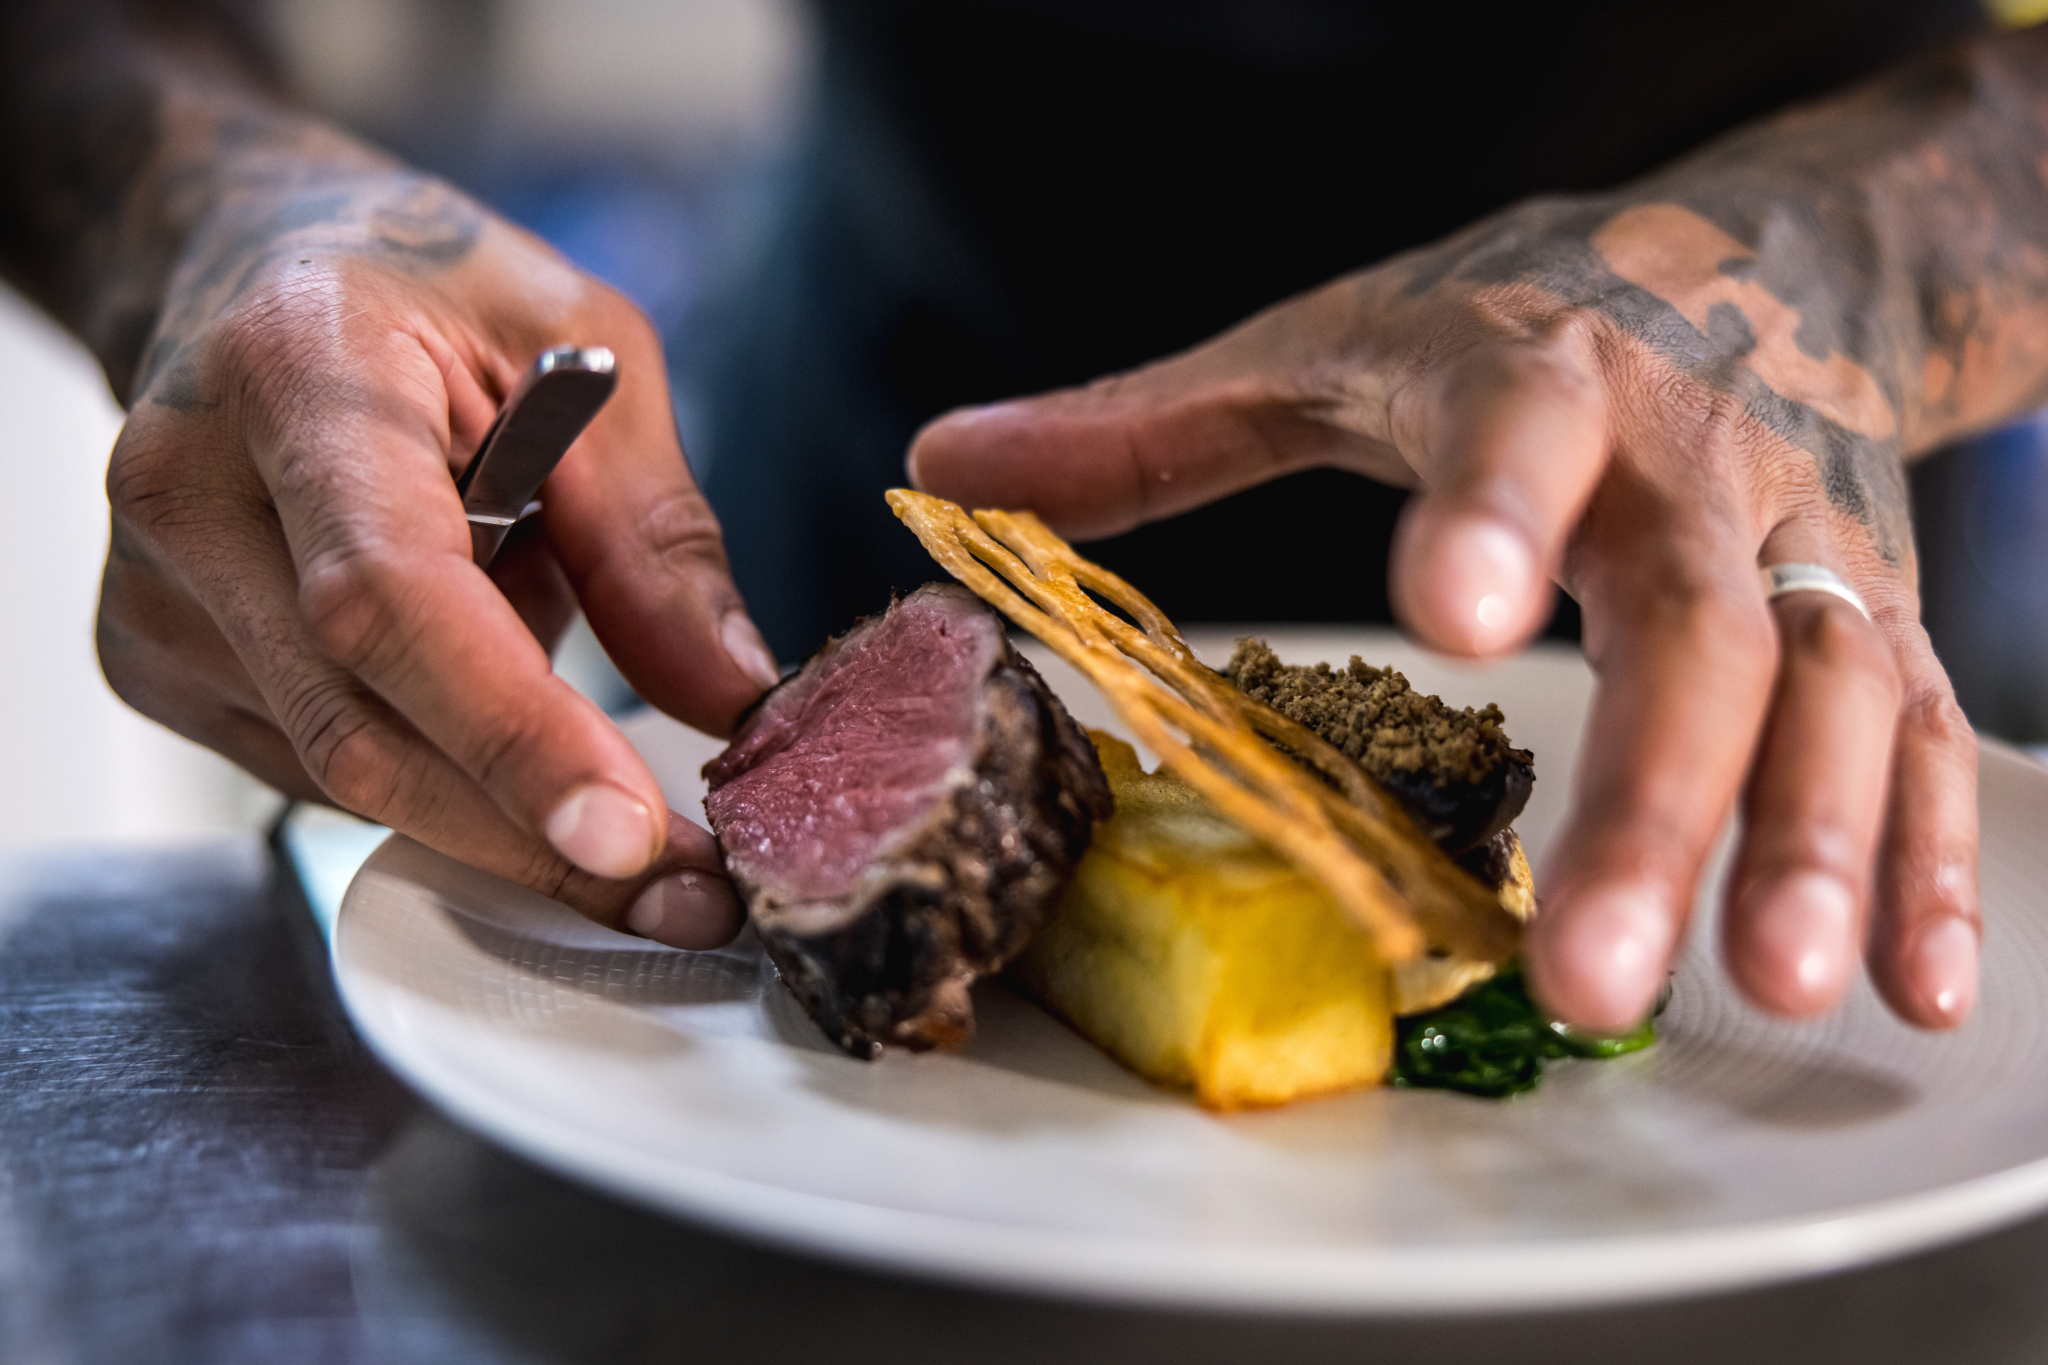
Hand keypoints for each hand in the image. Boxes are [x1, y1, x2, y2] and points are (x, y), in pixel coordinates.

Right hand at [99, 140, 777, 948]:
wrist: (250, 266)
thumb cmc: (427, 290)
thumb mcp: (586, 347)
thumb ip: (654, 531)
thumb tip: (729, 698)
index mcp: (295, 376)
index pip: (389, 595)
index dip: (510, 732)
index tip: (628, 835)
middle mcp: (188, 491)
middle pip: (362, 729)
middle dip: (539, 835)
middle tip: (689, 893)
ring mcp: (154, 593)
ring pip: (345, 776)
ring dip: (504, 817)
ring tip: (620, 793)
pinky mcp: (160, 663)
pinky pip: (321, 771)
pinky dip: (440, 778)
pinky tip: (493, 719)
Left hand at [908, 193, 1981, 1032]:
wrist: (1762, 251)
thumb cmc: (1514, 316)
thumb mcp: (1330, 344)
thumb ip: (1152, 426)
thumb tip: (939, 472)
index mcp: (1541, 378)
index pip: (1520, 439)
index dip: (1489, 517)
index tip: (1445, 612)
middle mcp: (1694, 465)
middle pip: (1694, 626)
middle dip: (1653, 796)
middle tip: (1587, 966)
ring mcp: (1805, 544)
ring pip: (1839, 689)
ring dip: (1818, 843)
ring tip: (1767, 987)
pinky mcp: (1877, 609)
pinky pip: (1925, 730)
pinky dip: (1926, 860)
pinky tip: (1906, 988)